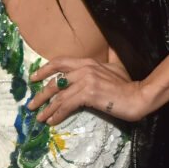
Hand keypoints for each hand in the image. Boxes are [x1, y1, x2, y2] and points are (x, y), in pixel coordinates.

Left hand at [25, 56, 149, 125]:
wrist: (137, 96)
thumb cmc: (127, 83)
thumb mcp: (116, 65)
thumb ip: (109, 56)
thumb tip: (109, 46)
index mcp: (88, 61)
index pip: (60, 62)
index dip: (44, 69)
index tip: (34, 78)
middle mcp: (83, 69)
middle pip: (54, 81)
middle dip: (40, 94)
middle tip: (31, 104)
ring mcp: (85, 81)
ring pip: (59, 96)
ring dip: (46, 108)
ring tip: (39, 118)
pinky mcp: (87, 94)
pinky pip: (66, 105)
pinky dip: (57, 114)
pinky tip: (52, 121)